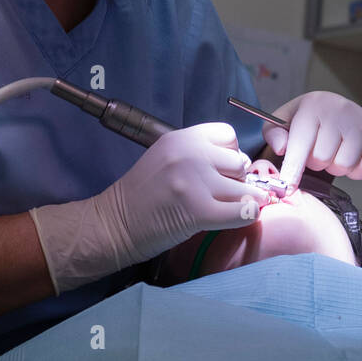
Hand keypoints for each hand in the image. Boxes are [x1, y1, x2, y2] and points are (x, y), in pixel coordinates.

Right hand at [30, 123, 269, 292]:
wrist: (114, 224)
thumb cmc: (142, 195)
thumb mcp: (165, 158)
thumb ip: (196, 154)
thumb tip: (239, 165)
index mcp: (181, 138)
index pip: (228, 135)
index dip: (230, 153)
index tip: (223, 169)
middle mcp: (190, 154)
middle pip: (239, 161)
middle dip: (238, 178)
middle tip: (226, 192)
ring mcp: (194, 182)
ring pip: (244, 188)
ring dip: (245, 199)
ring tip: (235, 207)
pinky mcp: (199, 211)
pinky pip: (241, 212)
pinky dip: (247, 217)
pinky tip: (243, 218)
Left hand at [261, 91, 361, 190]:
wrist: (333, 106)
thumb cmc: (305, 118)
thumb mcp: (282, 120)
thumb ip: (273, 134)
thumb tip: (282, 149)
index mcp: (312, 106)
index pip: (301, 143)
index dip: (292, 168)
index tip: (287, 187)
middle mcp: (339, 111)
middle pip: (322, 159)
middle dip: (315, 163)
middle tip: (315, 151)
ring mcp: (360, 122)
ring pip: (343, 166)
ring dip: (334, 167)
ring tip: (332, 152)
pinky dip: (354, 171)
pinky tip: (348, 156)